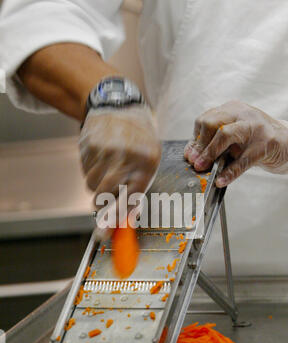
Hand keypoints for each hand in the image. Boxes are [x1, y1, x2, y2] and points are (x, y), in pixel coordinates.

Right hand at [79, 105, 160, 237]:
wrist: (120, 108)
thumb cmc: (138, 142)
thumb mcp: (147, 164)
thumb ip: (137, 193)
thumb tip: (126, 222)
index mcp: (146, 163)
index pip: (129, 198)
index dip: (115, 218)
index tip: (103, 233)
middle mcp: (126, 156)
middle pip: (104, 195)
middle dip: (102, 202)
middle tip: (105, 197)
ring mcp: (105, 149)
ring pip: (91, 186)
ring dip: (96, 185)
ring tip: (108, 168)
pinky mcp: (89, 145)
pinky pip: (84, 172)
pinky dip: (90, 170)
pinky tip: (100, 157)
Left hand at [184, 100, 287, 186]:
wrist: (286, 142)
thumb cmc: (255, 140)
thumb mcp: (233, 137)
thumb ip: (213, 143)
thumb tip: (191, 155)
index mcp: (231, 110)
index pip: (205, 120)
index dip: (195, 139)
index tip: (189, 155)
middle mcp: (242, 114)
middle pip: (212, 123)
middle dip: (200, 145)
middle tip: (194, 162)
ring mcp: (255, 127)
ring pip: (226, 134)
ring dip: (210, 153)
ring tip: (202, 168)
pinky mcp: (266, 143)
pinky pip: (244, 159)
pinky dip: (230, 172)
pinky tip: (221, 180)